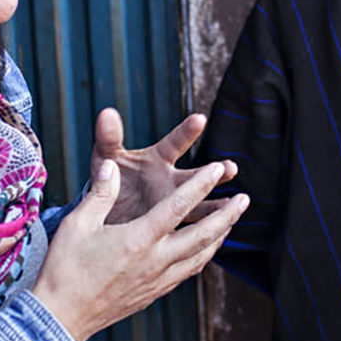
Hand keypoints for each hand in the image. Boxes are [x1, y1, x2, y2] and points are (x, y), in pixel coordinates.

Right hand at [32, 158, 248, 340]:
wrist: (61, 318)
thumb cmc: (64, 269)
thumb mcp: (77, 224)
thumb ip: (100, 193)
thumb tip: (113, 167)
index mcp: (138, 239)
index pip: (179, 206)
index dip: (202, 184)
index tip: (218, 168)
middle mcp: (155, 261)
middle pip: (203, 235)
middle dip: (227, 215)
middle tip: (244, 200)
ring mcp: (156, 281)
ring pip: (200, 257)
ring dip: (219, 238)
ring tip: (230, 223)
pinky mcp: (152, 294)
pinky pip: (186, 273)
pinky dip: (201, 258)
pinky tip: (202, 252)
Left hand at [89, 108, 232, 224]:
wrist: (105, 210)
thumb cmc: (108, 177)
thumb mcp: (105, 157)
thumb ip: (108, 137)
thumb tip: (107, 113)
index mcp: (157, 158)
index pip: (174, 143)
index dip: (186, 132)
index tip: (200, 119)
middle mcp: (172, 179)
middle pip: (197, 174)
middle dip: (215, 171)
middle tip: (230, 168)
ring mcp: (175, 202)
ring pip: (201, 202)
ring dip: (218, 203)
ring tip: (234, 203)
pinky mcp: (173, 224)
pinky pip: (192, 226)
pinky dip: (207, 228)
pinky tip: (224, 228)